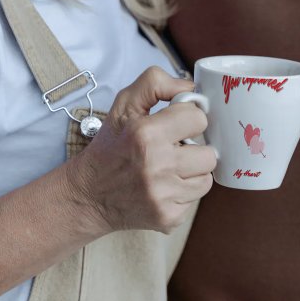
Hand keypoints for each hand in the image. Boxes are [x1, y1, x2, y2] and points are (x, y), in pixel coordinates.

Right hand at [67, 67, 215, 234]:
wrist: (89, 195)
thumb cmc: (111, 145)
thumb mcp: (124, 104)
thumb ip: (156, 83)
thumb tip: (192, 89)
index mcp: (146, 134)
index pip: (199, 118)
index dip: (188, 119)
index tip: (176, 125)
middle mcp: (157, 165)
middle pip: (210, 153)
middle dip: (194, 148)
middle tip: (174, 149)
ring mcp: (163, 195)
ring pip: (207, 177)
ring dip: (193, 171)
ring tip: (170, 167)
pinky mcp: (168, 217)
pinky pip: (196, 199)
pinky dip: (184, 192)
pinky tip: (164, 186)